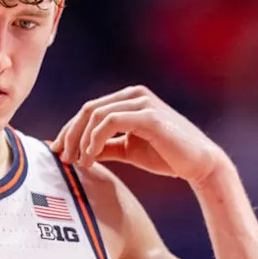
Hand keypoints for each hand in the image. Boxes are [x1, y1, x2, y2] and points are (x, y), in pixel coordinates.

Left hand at [50, 85, 226, 185]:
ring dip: (82, 140)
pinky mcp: (149, 116)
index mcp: (129, 99)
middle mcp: (134, 94)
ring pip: (96, 115)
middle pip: (88, 110)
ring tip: (79, 162)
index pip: (90, 110)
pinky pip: (111, 122)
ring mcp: (142, 102)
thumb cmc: (166, 155)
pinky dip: (95, 140)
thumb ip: (105, 146)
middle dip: (70, 135)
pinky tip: (92, 157)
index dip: (70, 130)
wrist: (199, 164)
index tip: (58, 151)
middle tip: (62, 158)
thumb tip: (78, 152)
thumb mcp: (128, 150)